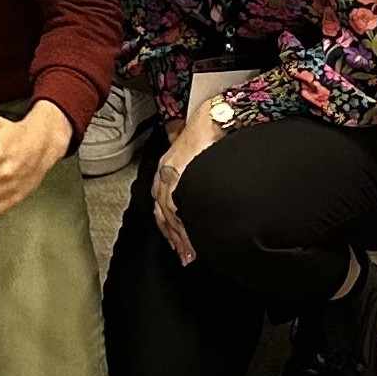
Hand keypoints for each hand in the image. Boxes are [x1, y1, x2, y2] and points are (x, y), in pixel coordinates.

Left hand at [150, 107, 228, 264]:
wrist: (213, 117)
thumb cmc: (207, 135)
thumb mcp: (197, 159)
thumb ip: (194, 174)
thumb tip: (202, 192)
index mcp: (168, 170)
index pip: (163, 204)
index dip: (169, 226)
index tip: (178, 245)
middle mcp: (165, 172)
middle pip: (163, 212)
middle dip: (173, 237)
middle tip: (185, 257)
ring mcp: (171, 172)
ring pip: (169, 211)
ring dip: (179, 234)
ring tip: (191, 254)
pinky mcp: (180, 171)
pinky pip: (177, 201)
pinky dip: (183, 220)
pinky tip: (192, 234)